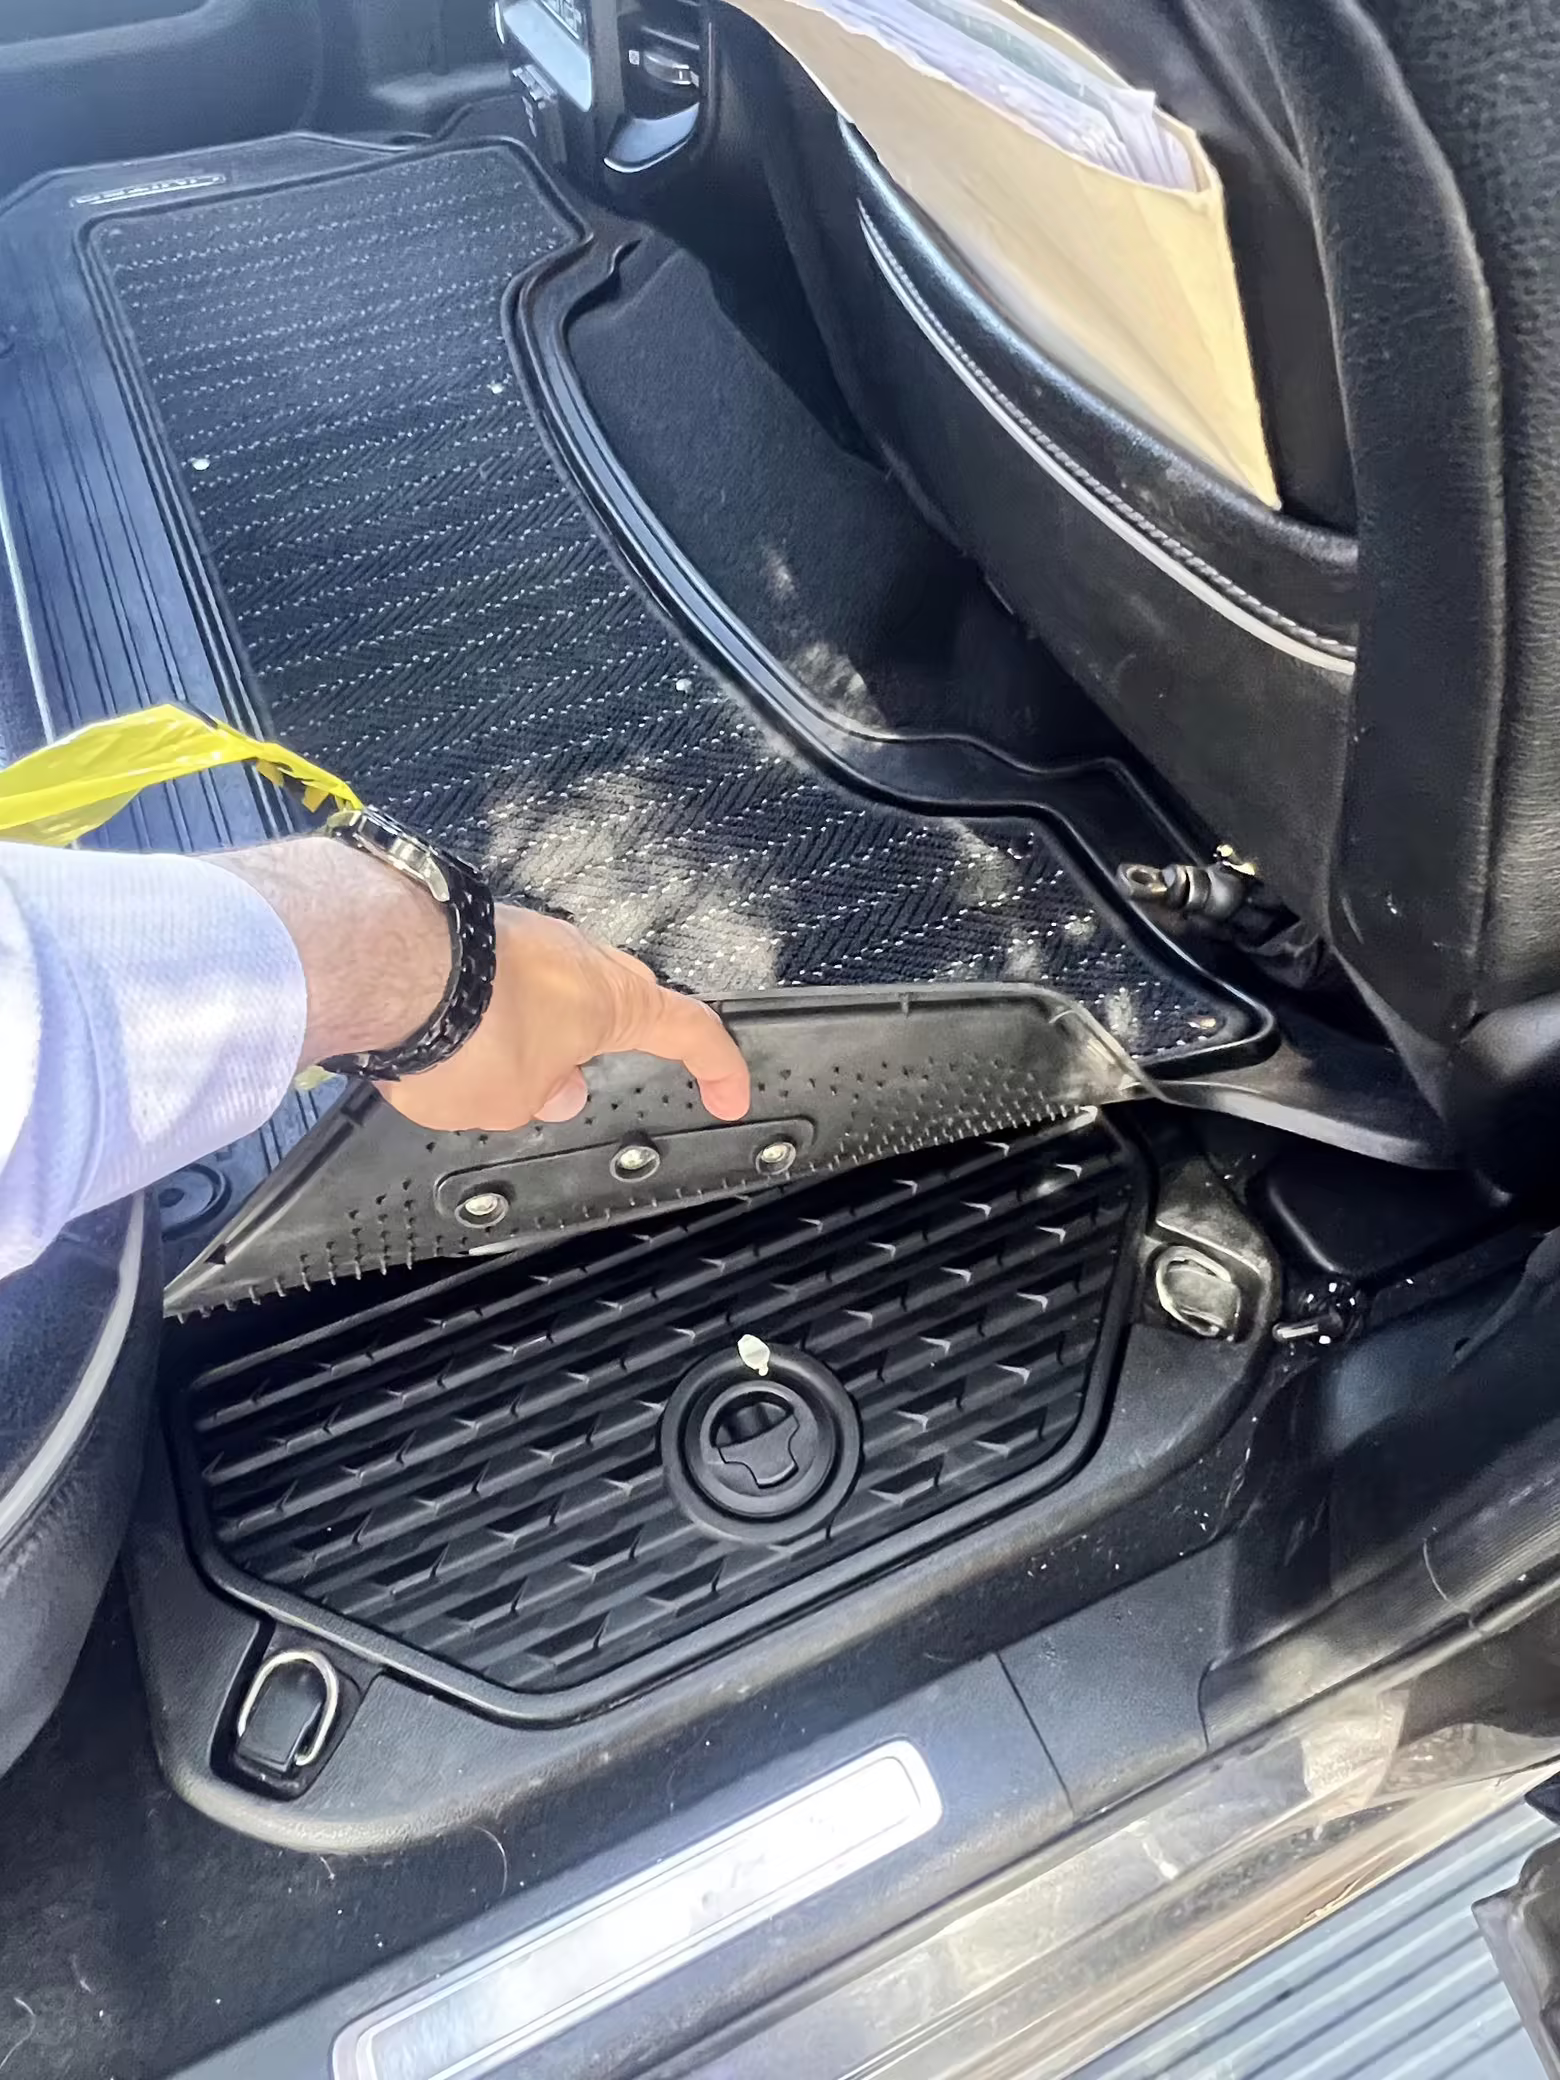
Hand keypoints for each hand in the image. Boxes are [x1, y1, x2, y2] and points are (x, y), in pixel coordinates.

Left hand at [214, 836, 748, 1132]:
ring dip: (531, 1028)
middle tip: (578, 1084)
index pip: (691, 1030)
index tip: (732, 1094)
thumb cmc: (465, 1029)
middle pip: (614, 1000)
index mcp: (614, 999)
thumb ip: (541, 1097)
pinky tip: (447, 1036)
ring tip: (483, 1075)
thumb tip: (554, 1086)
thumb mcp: (512, 1102)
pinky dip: (483, 1008)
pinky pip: (494, 973)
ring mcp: (520, 930)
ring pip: (547, 986)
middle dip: (604, 1044)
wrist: (382, 959)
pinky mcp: (467, 922)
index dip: (719, 1066)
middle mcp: (577, 953)